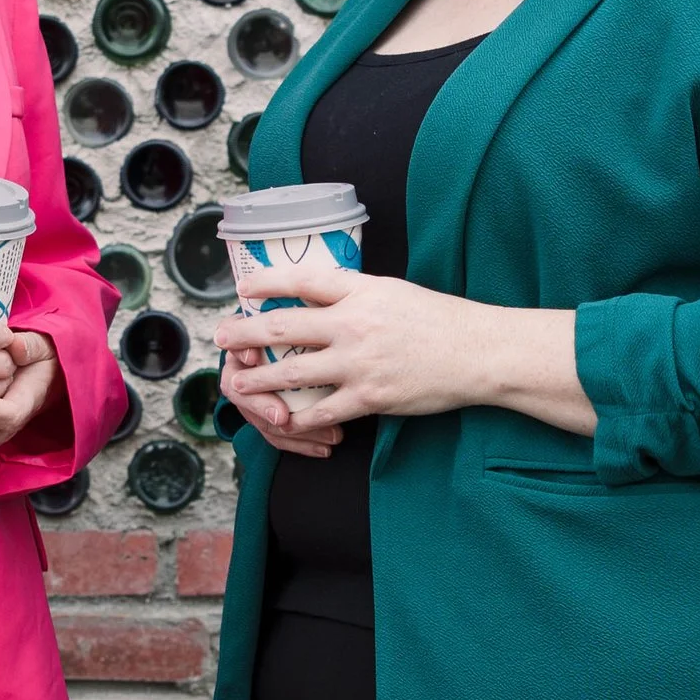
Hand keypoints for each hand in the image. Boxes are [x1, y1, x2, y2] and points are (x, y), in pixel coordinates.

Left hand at [214, 260, 595, 438]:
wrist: (478, 353)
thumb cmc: (441, 320)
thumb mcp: (396, 291)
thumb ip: (358, 293)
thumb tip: (324, 293)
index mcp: (361, 291)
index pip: (302, 280)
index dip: (267, 282)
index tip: (244, 289)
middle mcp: (353, 324)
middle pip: (283, 326)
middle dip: (244, 333)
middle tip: (221, 336)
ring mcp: (358, 363)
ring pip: (291, 371)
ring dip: (258, 379)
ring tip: (237, 381)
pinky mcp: (369, 397)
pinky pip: (322, 410)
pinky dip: (298, 417)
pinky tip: (282, 419)